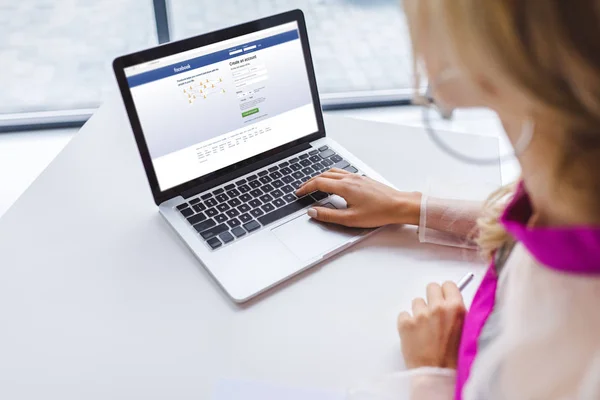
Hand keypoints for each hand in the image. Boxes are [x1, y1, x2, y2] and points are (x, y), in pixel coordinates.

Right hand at [295, 168, 421, 227]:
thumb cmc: (379, 212)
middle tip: (303, 189)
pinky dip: (332, 176)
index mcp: (345, 187)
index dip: (306, 187)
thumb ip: (329, 215)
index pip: (318, 183)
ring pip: (333, 172)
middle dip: (310, 181)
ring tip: (315, 184)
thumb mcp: (350, 219)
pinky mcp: (363, 178)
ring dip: (321, 176)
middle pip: (324, 175)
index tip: (299, 192)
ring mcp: (357, 177)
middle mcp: (350, 178)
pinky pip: (342, 173)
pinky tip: (335, 183)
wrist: (399, 205)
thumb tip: (313, 211)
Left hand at [397, 281, 466, 369]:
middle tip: (434, 313)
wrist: (437, 375)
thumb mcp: (467, 330)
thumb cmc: (454, 357)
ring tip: (425, 329)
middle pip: (431, 287)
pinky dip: (407, 322)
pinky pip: (404, 314)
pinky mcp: (405, 323)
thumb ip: (459, 312)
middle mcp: (437, 308)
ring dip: (420, 311)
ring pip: (417, 301)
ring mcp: (420, 315)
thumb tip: (451, 299)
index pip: (448, 284)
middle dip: (432, 298)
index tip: (444, 300)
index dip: (446, 293)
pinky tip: (415, 334)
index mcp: (456, 308)